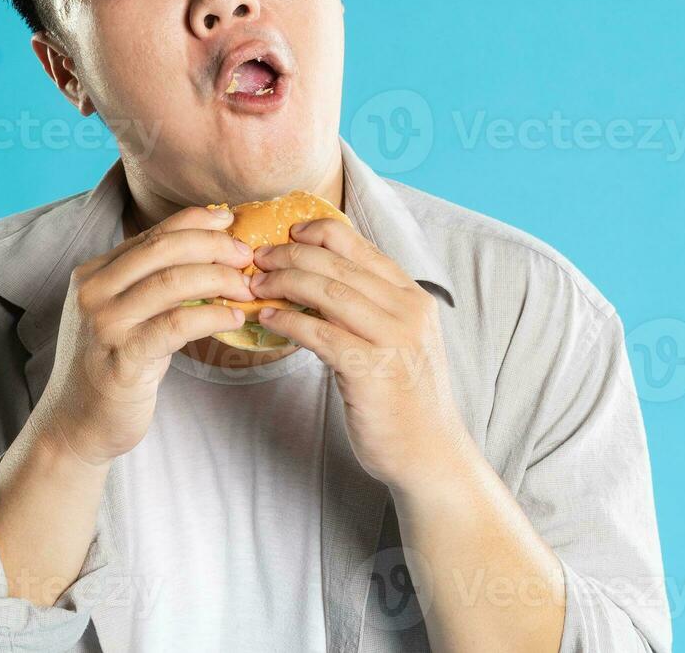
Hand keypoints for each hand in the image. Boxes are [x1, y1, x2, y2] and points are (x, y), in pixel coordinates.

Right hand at [33, 205, 254, 467]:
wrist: (75, 425)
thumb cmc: (109, 368)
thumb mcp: (121, 316)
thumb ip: (148, 285)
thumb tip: (207, 255)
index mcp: (93, 274)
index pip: (151, 234)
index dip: (196, 222)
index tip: (229, 222)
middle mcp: (93, 291)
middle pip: (164, 249)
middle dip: (213, 246)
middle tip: (246, 257)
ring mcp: (104, 323)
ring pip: (172, 281)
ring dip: (219, 279)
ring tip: (246, 288)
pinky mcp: (122, 357)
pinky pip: (177, 325)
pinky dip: (212, 315)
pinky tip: (233, 318)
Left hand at [249, 219, 472, 491]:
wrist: (429, 451)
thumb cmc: (405, 394)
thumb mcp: (397, 338)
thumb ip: (368, 307)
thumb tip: (314, 280)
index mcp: (413, 296)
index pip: (360, 245)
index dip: (318, 232)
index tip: (288, 233)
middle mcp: (407, 310)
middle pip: (338, 264)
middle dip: (290, 255)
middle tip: (258, 258)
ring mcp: (392, 339)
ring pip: (328, 292)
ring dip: (284, 283)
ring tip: (256, 285)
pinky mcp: (371, 370)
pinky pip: (320, 333)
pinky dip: (288, 321)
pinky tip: (267, 319)